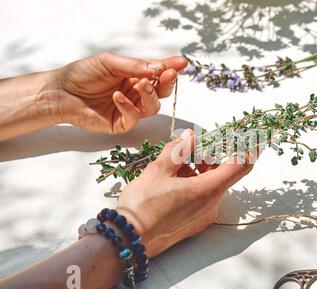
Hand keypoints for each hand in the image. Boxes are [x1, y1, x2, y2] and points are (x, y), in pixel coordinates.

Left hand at [55, 52, 187, 133]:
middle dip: (166, 83)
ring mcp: (130, 109)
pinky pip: (134, 117)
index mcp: (134, 75)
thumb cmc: (82, 74)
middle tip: (167, 75)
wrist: (61, 93)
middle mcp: (136, 92)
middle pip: (161, 91)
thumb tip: (159, 67)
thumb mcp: (110, 62)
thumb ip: (135, 66)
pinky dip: (128, 106)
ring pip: (153, 106)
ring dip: (150, 95)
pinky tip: (117, 96)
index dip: (170, 68)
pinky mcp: (122, 123)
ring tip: (141, 85)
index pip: (157, 72)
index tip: (182, 63)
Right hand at [116, 129, 253, 255]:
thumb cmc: (142, 206)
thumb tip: (191, 137)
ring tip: (174, 165)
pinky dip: (194, 185)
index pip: (240, 166)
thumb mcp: (157, 170)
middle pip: (223, 174)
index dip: (246, 148)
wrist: (128, 242)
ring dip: (200, 170)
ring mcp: (204, 217)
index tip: (245, 136)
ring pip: (211, 186)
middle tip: (190, 147)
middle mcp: (211, 206)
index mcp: (207, 191)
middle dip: (211, 157)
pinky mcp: (195, 224)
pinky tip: (173, 181)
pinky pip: (203, 199)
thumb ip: (178, 150)